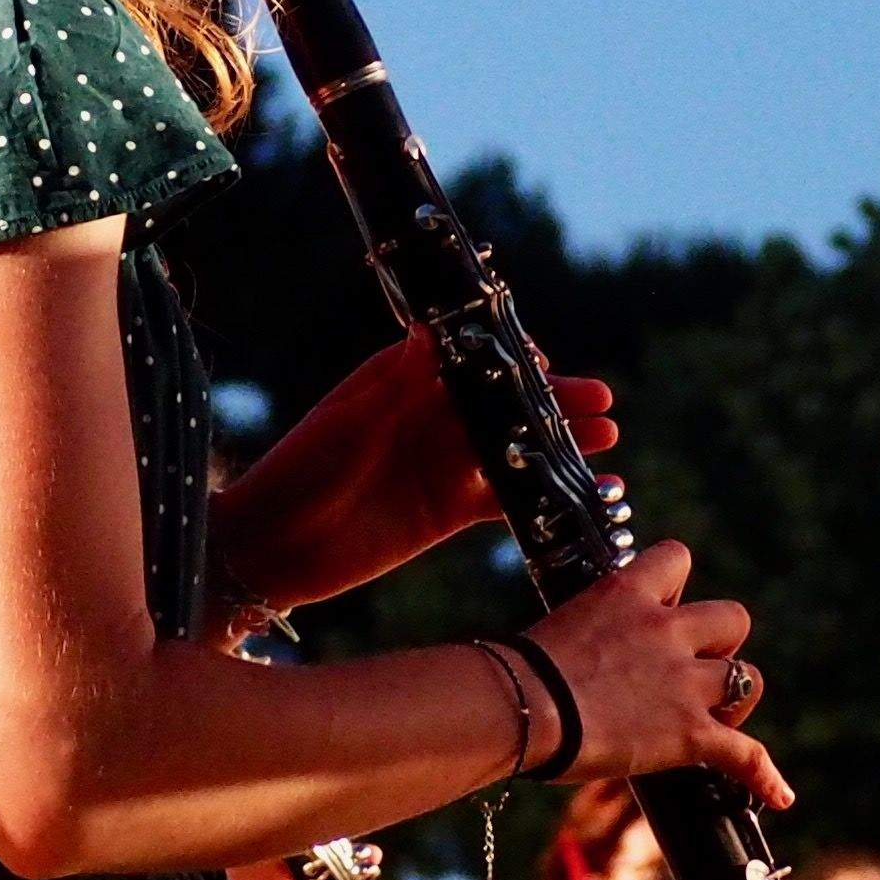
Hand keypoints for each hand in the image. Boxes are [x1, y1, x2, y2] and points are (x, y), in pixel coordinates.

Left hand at [218, 334, 619, 619]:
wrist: (271, 549)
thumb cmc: (300, 472)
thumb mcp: (348, 422)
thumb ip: (397, 384)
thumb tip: (432, 330)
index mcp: (401, 379)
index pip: (468, 358)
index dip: (510, 358)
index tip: (543, 364)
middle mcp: (428, 416)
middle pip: (502, 401)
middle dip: (552, 400)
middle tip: (601, 401)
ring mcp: (442, 464)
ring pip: (514, 446)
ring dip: (561, 443)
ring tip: (608, 436)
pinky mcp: (448, 511)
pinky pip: (509, 500)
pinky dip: (548, 496)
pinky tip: (590, 495)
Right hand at [536, 544, 782, 808]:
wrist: (521, 706)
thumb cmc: (516, 672)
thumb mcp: (557, 627)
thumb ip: (587, 631)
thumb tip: (576, 660)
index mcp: (627, 592)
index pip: (676, 558)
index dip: (676, 585)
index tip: (661, 607)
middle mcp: (665, 630)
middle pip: (733, 618)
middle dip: (720, 642)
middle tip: (692, 669)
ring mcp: (683, 682)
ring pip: (748, 677)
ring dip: (735, 696)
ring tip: (716, 717)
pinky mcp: (690, 733)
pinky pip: (745, 754)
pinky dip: (762, 776)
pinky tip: (778, 795)